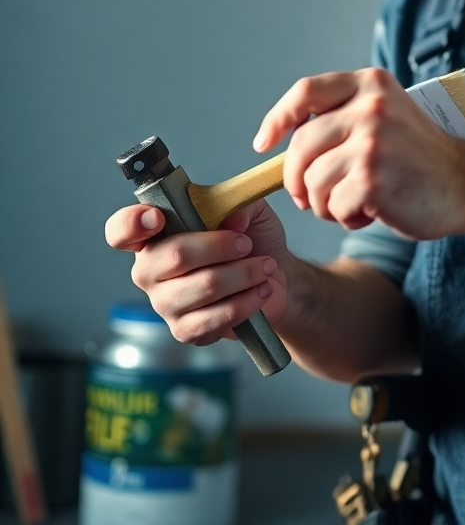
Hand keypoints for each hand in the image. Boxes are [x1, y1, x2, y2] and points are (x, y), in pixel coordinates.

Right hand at [104, 198, 290, 345]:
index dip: (132, 223)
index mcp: (156, 234)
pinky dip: (246, 301)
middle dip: (220, 246)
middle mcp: (150, 270)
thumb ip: (238, 203)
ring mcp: (164, 303)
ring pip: (203, 286)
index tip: (156, 218)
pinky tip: (260, 289)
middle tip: (246, 244)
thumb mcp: (249, 209)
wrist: (274, 277)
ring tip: (264, 267)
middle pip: (174, 255)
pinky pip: (214, 318)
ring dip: (243, 274)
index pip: (122, 230)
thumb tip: (232, 218)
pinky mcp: (185, 330)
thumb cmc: (252, 239)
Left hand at [254, 68, 464, 238]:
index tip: (264, 144)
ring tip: (353, 203)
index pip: (305, 92)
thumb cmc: (421, 158)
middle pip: (301, 145)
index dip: (277, 119)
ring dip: (323, 203)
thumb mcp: (387, 116)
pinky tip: (372, 212)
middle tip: (308, 197)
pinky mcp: (373, 178)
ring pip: (312, 180)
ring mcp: (372, 141)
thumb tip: (283, 143)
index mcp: (371, 84)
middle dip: (296, 179)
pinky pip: (332, 204)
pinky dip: (346, 216)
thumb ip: (344, 117)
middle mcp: (371, 106)